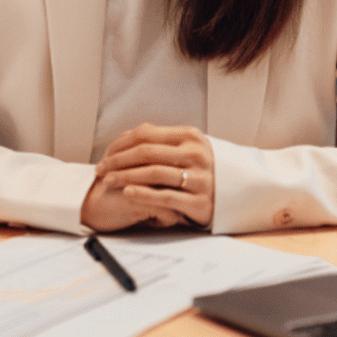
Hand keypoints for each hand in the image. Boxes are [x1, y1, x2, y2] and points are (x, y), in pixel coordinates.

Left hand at [85, 124, 214, 230]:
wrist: (237, 195)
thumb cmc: (201, 171)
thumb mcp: (187, 149)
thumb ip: (159, 141)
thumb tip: (124, 137)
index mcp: (191, 136)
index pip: (146, 134)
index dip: (120, 144)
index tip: (104, 156)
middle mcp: (197, 154)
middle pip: (146, 152)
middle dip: (117, 161)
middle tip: (100, 171)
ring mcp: (201, 178)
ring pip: (153, 173)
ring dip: (125, 177)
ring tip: (108, 182)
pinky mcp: (201, 202)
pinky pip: (166, 196)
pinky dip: (144, 194)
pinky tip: (127, 193)